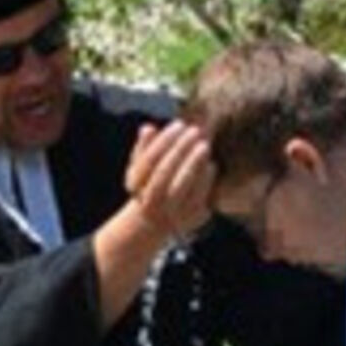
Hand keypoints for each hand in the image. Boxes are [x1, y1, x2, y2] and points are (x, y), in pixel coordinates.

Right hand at [125, 121, 215, 244]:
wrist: (158, 221)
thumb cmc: (151, 183)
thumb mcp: (142, 166)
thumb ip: (144, 147)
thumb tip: (148, 128)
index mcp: (135, 186)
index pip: (148, 161)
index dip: (164, 141)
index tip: (179, 124)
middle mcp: (149, 202)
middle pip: (163, 174)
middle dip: (180, 150)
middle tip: (195, 131)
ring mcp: (169, 213)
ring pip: (181, 187)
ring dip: (193, 164)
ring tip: (204, 145)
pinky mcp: (190, 219)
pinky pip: (199, 198)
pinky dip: (205, 180)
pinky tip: (210, 164)